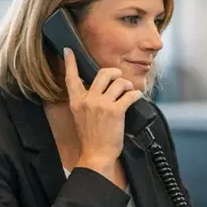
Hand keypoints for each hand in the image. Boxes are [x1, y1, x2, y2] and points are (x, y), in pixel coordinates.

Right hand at [62, 48, 143, 170]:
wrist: (96, 155)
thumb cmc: (91, 138)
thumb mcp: (80, 117)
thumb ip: (85, 102)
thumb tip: (99, 89)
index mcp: (76, 101)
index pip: (71, 78)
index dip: (70, 63)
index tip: (68, 50)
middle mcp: (88, 100)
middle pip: (103, 73)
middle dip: (115, 73)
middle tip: (119, 78)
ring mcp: (102, 105)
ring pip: (119, 83)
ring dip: (127, 86)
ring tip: (129, 92)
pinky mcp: (116, 111)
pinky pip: (130, 95)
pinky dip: (137, 95)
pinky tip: (137, 97)